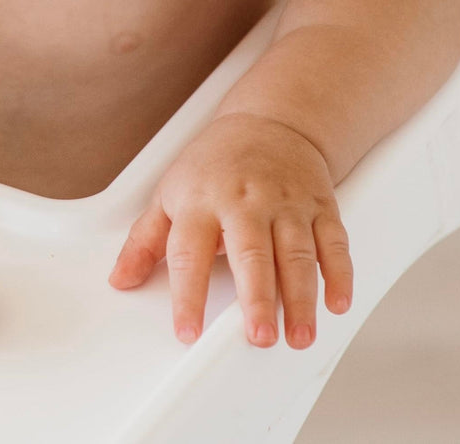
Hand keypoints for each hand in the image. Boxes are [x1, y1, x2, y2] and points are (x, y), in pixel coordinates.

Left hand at [107, 113, 353, 348]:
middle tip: (259, 337)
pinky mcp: (321, 205)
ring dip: (300, 298)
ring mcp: (287, 203)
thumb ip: (144, 241)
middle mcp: (245, 202)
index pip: (188, 253)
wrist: (268, 122)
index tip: (187, 331)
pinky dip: (339, 274)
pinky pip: (334, 242)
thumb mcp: (168, 195)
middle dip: (257, 299)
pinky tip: (336, 303)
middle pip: (251, 254)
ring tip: (298, 336)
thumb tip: (120, 279)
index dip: (186, 295)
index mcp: (200, 202)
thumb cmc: (213, 166)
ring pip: (296, 254)